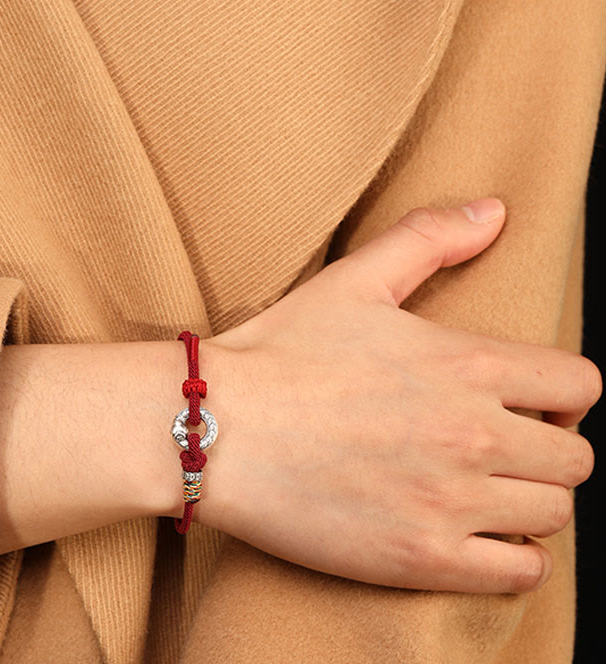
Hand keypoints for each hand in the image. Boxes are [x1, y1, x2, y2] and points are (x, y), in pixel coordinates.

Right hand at [194, 198, 600, 593]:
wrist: (215, 428)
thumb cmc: (278, 352)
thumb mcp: (352, 281)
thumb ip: (429, 238)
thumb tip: (495, 211)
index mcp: (466, 364)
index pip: (580, 384)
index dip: (561, 392)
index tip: (528, 400)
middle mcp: (473, 434)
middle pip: (575, 458)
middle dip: (547, 448)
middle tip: (500, 446)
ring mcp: (451, 502)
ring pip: (554, 515)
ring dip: (530, 501)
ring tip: (485, 490)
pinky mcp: (422, 557)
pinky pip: (519, 573)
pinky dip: (513, 558)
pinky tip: (476, 534)